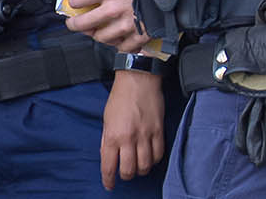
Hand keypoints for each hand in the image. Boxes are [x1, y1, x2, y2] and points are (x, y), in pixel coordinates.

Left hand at [62, 0, 149, 53]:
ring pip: (100, 38)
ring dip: (97, 34)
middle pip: (82, 23)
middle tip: (73, 23)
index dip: (74, 1)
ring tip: (97, 30)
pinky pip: (121, 47)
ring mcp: (124, 26)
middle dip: (74, 24)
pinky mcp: (138, 37)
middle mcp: (113, 9)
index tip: (75, 2)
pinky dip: (119, 44)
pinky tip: (119, 38)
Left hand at [100, 70, 165, 190]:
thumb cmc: (120, 97)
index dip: (108, 179)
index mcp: (112, 135)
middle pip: (129, 170)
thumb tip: (109, 156)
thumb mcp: (106, 119)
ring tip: (137, 167)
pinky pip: (158, 155)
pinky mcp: (159, 131)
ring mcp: (145, 135)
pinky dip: (154, 160)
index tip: (109, 185)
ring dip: (140, 170)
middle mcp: (129, 138)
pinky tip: (149, 158)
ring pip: (145, 166)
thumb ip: (108, 138)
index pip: (109, 165)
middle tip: (124, 173)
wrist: (138, 79)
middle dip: (125, 176)